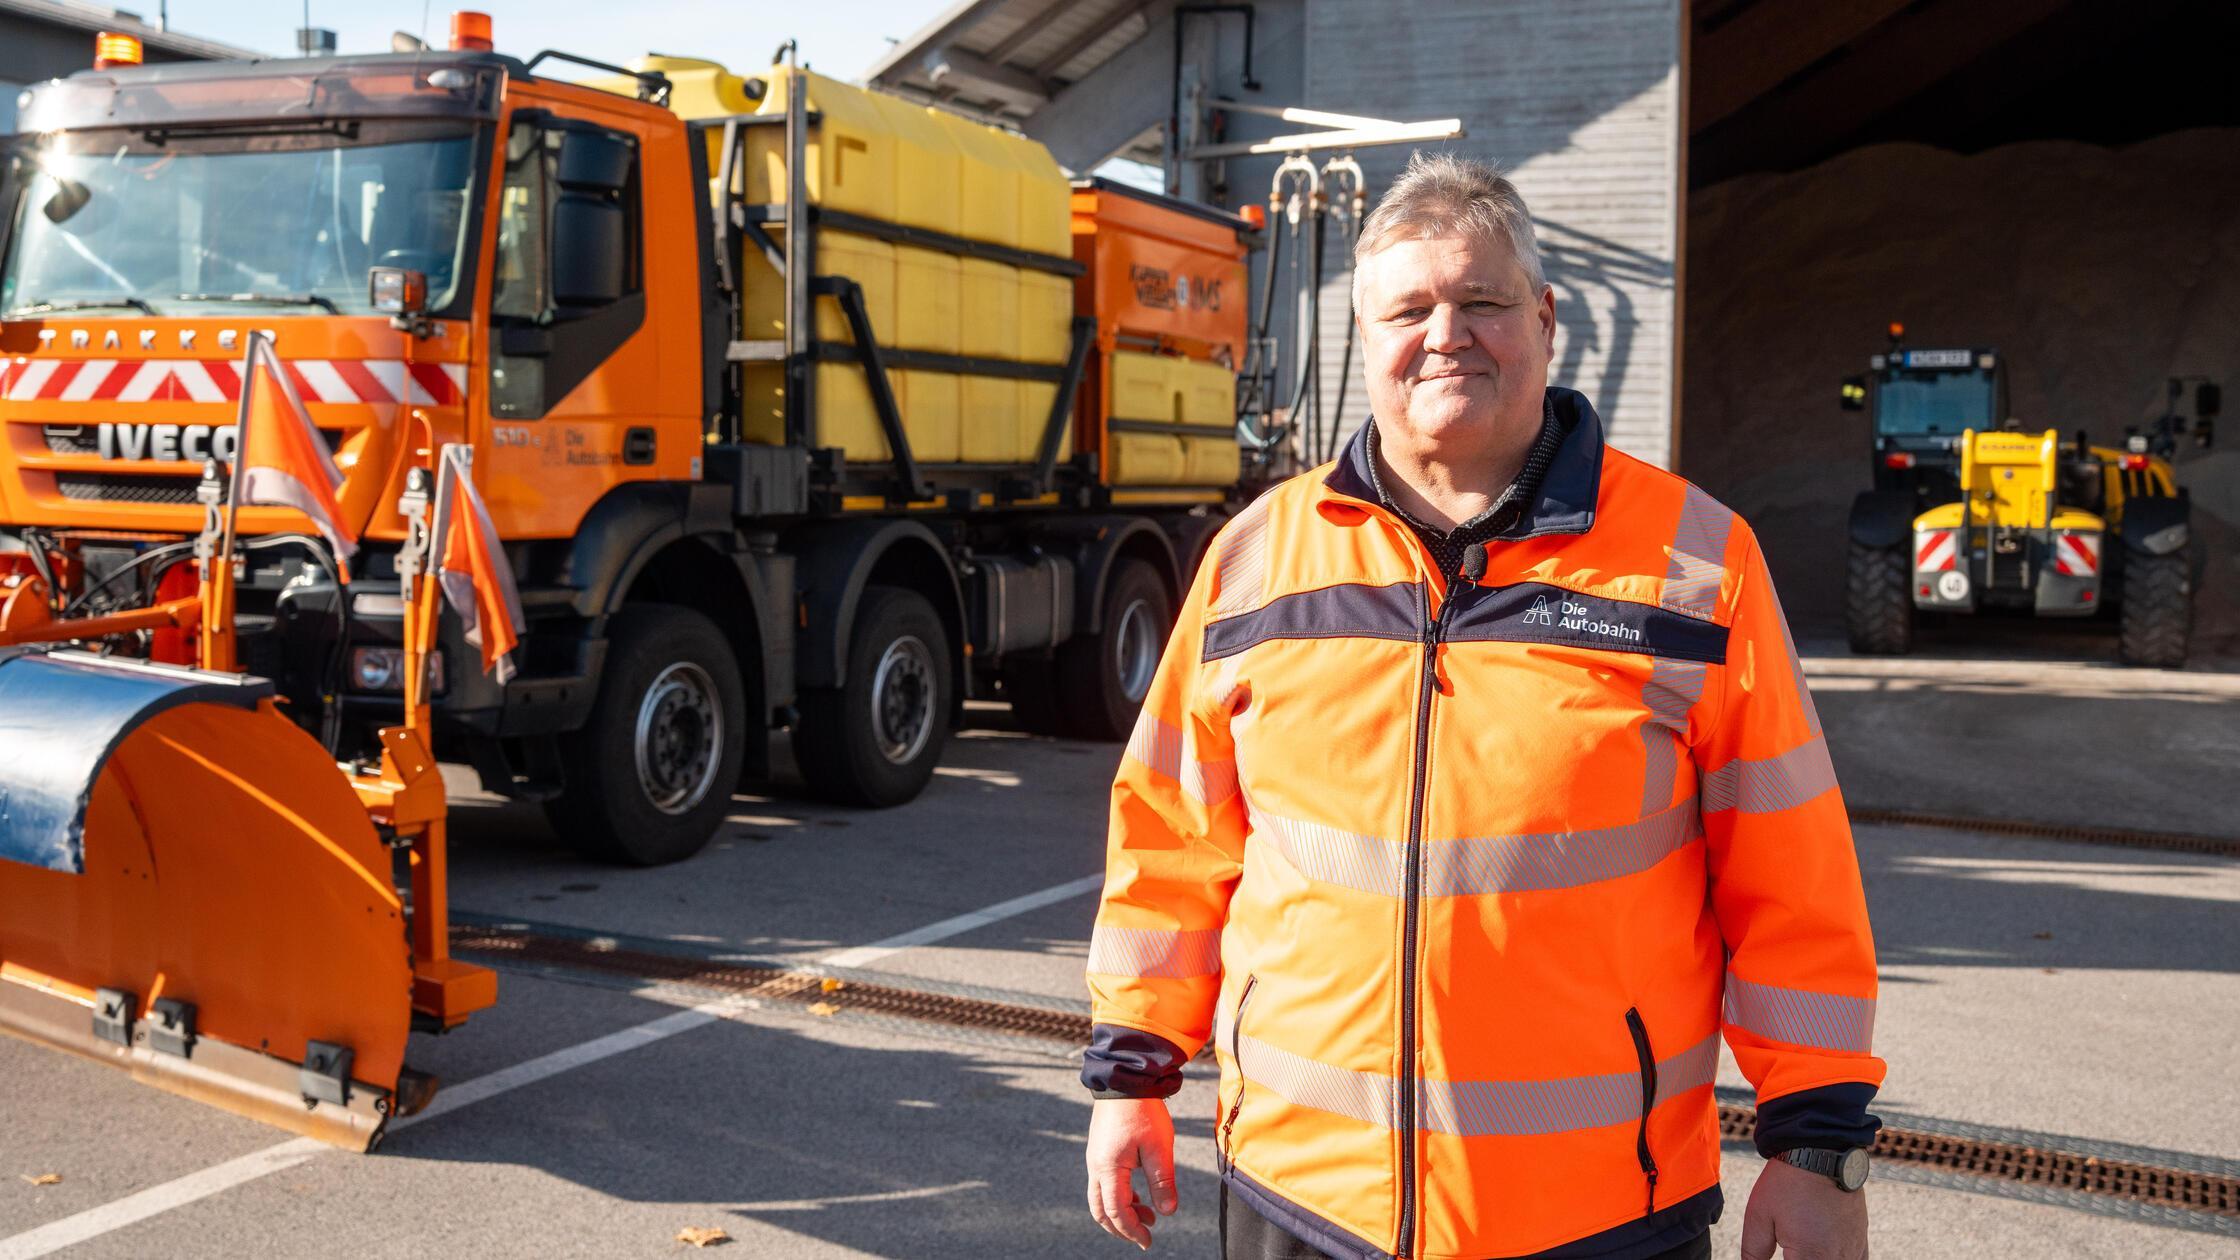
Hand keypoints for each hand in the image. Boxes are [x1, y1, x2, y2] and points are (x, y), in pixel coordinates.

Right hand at [1086, 1096, 1177, 1249]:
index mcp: (1108, 1168)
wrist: (1125, 1078)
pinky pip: (1104, 1183)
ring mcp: (1095, 1158)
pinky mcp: (1100, 1150)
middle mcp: (1095, 1166)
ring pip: (1100, 1197)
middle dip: (1121, 1228)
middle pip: (1100, 1210)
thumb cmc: (1143, 1111)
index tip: (1148, 1241)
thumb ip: (1162, 1182)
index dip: (1132, 1230)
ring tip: (1149, 1214)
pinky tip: (1140, 1195)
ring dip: (1122, 1211)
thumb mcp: (1158, 1148)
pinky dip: (1119, 1196)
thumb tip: (1168, 1212)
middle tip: (1144, 1236)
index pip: (1116, 1211)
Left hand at [1739, 1155, 1867, 1259]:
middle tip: (1787, 1249)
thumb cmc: (1787, 1183)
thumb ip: (1753, 1252)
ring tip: (1803, 1250)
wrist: (1821, 1152)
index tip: (1776, 1254)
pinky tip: (1822, 1254)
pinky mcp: (1862, 1240)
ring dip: (1817, 1259)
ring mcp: (1852, 1250)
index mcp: (1810, 1257)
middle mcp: (1836, 1258)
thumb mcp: (1759, 1216)